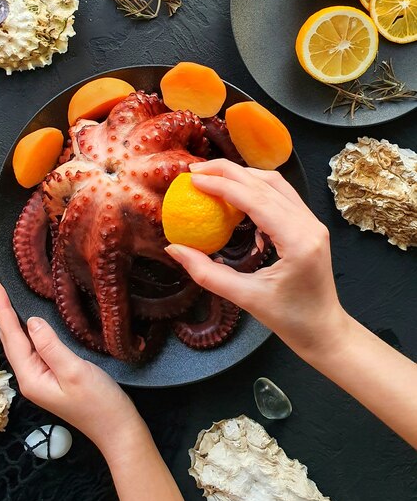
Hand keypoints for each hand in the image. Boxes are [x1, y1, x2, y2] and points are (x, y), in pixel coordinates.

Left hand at [0, 282, 141, 450]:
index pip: (11, 337)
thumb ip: (50, 346)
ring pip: (22, 346)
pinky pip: (35, 351)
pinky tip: (33, 325)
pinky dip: (30, 333)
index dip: (2, 310)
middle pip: (11, 341)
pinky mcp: (53, 378)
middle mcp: (30, 379)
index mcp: (30, 378)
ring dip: (15, 323)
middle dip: (4, 314)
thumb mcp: (74, 370)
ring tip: (9, 301)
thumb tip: (31, 321)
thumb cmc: (98, 402)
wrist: (116, 427)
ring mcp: (41, 379)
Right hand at [165, 159, 350, 358]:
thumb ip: (207, 273)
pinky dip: (256, 189)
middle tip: (195, 169)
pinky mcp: (310, 225)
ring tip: (212, 176)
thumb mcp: (245, 298)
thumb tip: (175, 248)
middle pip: (266, 182)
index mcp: (297, 241)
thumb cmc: (289, 320)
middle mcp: (309, 224)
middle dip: (228, 171)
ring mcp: (312, 222)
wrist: (324, 331)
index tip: (192, 179)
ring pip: (275, 184)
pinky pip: (281, 196)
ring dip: (242, 175)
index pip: (255, 199)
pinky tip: (235, 196)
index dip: (221, 185)